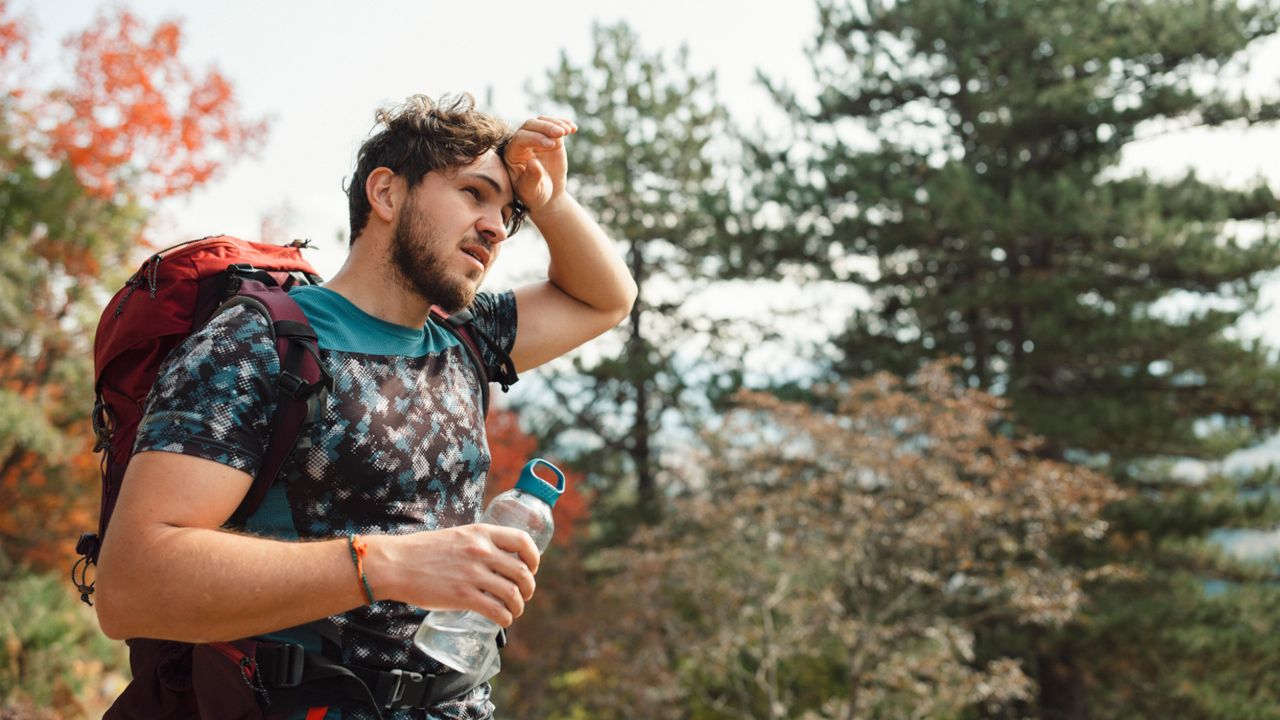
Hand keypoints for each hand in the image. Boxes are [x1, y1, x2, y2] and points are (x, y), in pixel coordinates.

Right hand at [367, 525, 539, 626]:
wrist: (396, 564)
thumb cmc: (423, 551)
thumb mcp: (457, 536)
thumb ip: (477, 544)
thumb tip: (495, 558)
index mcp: (481, 533)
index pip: (522, 540)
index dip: (533, 556)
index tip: (532, 567)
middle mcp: (482, 551)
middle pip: (522, 571)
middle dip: (528, 587)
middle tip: (524, 594)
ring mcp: (473, 574)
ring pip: (513, 593)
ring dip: (519, 606)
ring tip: (514, 610)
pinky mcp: (463, 596)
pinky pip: (497, 610)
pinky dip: (506, 618)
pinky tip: (504, 620)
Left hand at [504, 115, 576, 212]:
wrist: (547, 196)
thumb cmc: (534, 195)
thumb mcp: (531, 191)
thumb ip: (531, 178)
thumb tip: (533, 162)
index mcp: (512, 155)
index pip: (520, 139)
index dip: (535, 138)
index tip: (550, 145)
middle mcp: (521, 143)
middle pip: (530, 125)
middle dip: (545, 127)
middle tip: (561, 134)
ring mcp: (536, 138)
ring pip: (542, 122)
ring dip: (555, 123)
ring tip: (568, 130)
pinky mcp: (550, 138)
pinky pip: (555, 125)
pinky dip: (564, 123)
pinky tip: (573, 128)